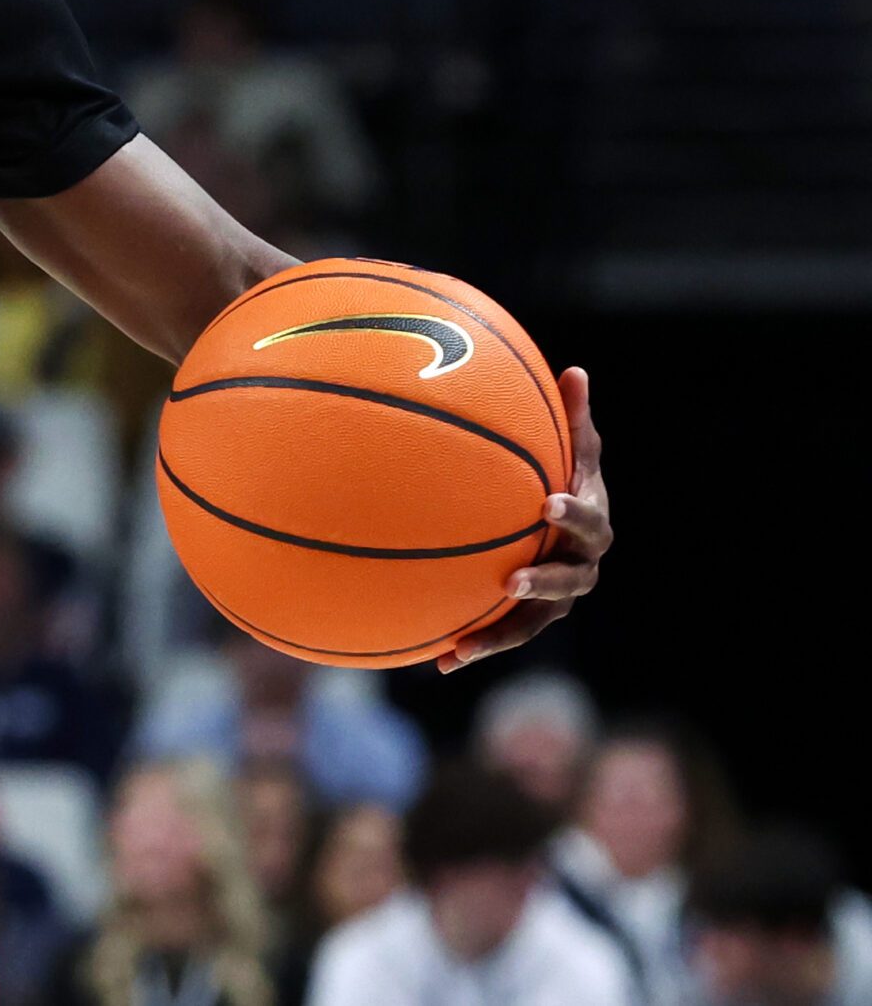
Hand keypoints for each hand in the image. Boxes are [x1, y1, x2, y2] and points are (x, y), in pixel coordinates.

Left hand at [440, 366, 612, 672]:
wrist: (561, 525)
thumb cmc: (563, 475)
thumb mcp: (570, 449)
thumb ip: (572, 417)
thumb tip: (575, 370)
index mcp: (591, 524)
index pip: (588, 518)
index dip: (573, 512)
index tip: (548, 503)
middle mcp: (581, 566)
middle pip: (570, 580)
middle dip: (544, 582)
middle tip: (513, 580)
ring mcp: (557, 598)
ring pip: (534, 622)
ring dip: (503, 634)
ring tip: (467, 646)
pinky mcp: (530, 618)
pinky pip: (504, 635)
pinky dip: (477, 646)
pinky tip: (440, 661)